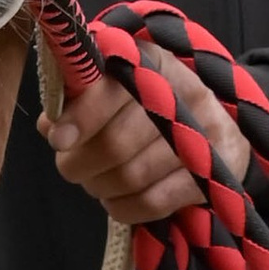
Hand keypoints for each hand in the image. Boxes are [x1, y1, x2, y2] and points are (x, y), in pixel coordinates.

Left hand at [42, 44, 250, 228]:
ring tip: (96, 180)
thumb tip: (50, 126)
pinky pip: (155, 202)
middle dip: (80, 163)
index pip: (111, 91)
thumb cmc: (146, 103)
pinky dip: (125, 207)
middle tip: (71, 166)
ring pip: (131, 176)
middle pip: (116, 143)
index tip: (58, 140)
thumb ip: (78, 99)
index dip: (82, 116)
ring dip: (100, 186)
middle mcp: (184, 92)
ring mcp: (205, 133)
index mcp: (151, 62)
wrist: (215, 123)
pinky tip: (116, 199)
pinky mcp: (218, 171)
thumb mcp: (114, 85)